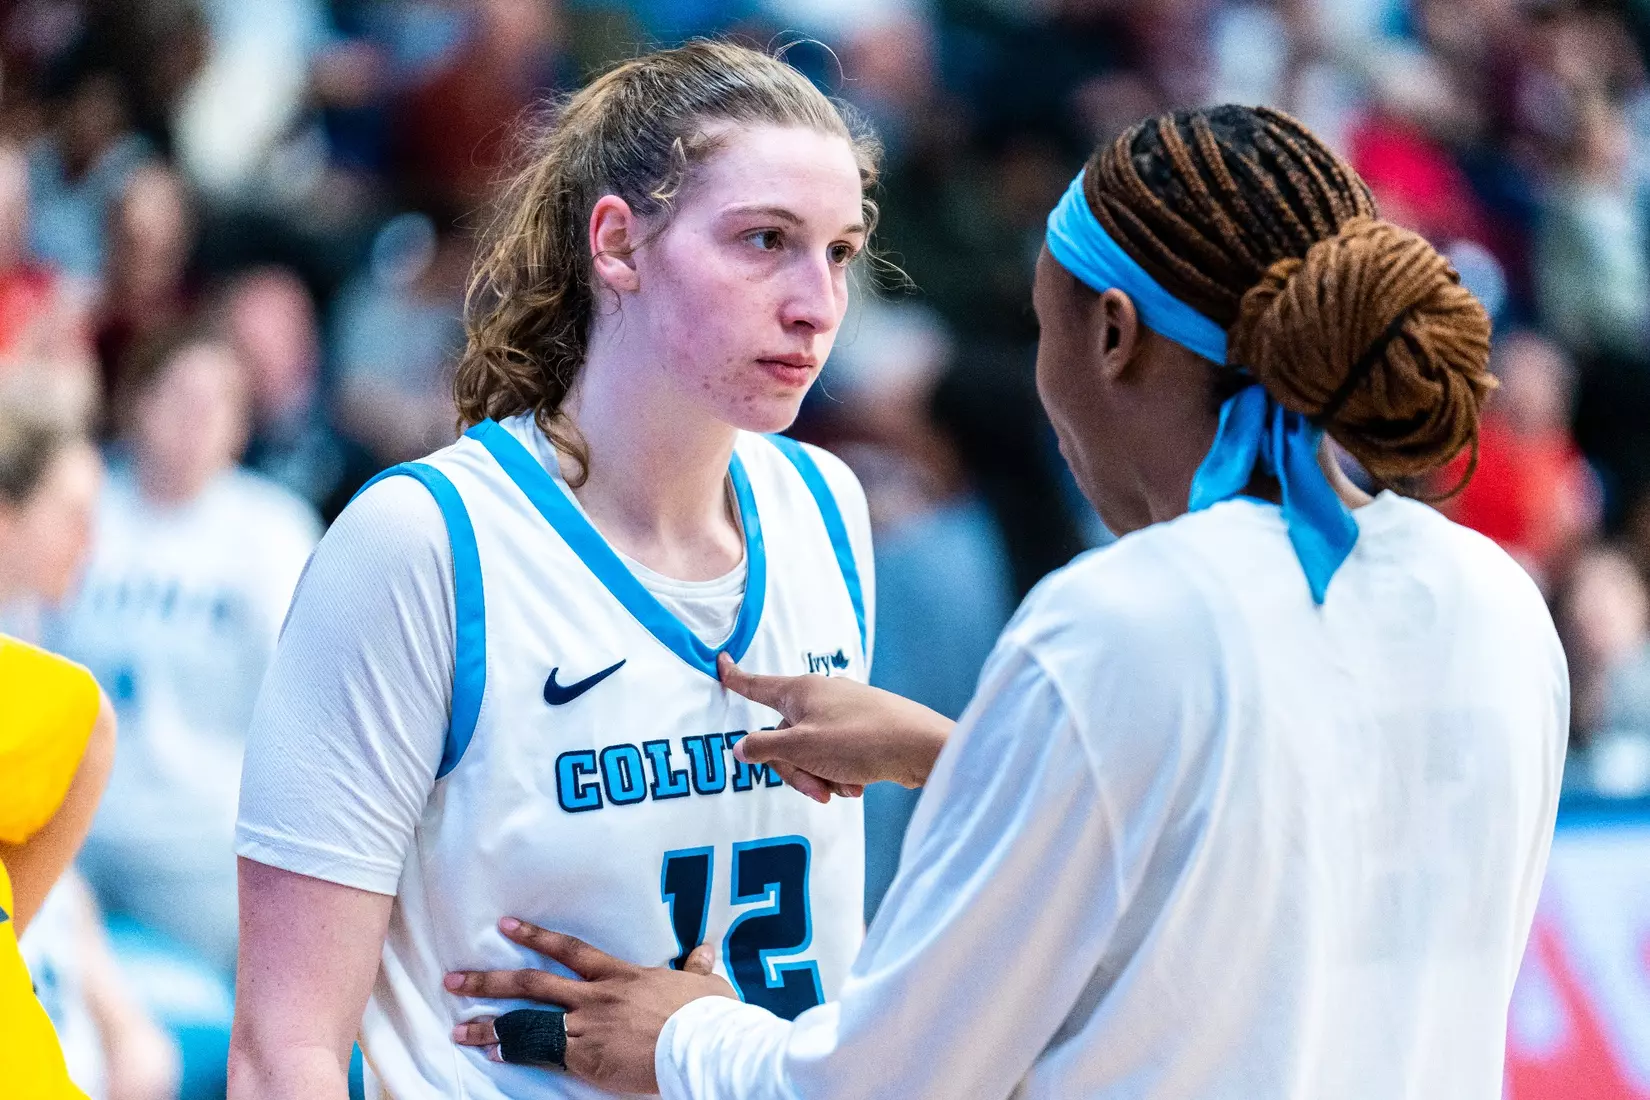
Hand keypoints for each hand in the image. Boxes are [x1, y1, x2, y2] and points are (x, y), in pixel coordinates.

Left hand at [447, 918, 734, 1093]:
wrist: (701, 1043)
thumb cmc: (707, 1014)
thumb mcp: (704, 985)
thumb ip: (697, 968)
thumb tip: (706, 952)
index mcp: (621, 974)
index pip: (569, 949)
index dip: (535, 936)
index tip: (505, 926)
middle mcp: (596, 995)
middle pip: (533, 982)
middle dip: (490, 980)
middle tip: (454, 978)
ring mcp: (587, 1025)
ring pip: (528, 1019)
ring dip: (490, 1024)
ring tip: (458, 1027)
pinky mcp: (586, 1056)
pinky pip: (541, 1051)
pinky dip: (514, 1051)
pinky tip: (492, 1054)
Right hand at [719, 653, 950, 791]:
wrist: (920, 747)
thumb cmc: (859, 741)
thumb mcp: (801, 748)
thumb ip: (765, 748)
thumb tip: (740, 747)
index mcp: (800, 691)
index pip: (757, 685)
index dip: (736, 678)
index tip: (720, 662)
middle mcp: (820, 696)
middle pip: (784, 736)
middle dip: (795, 768)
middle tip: (816, 791)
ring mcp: (842, 712)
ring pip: (810, 750)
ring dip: (819, 775)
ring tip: (843, 788)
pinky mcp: (861, 728)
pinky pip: (834, 754)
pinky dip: (839, 773)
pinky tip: (857, 786)